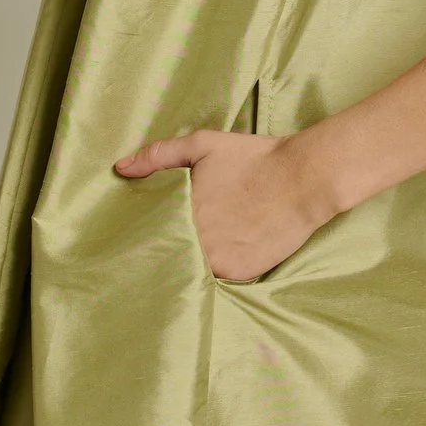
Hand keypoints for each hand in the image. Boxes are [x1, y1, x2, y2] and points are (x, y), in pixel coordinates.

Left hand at [112, 127, 333, 283]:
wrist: (304, 179)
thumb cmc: (253, 158)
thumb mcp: (203, 145)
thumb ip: (159, 155)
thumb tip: (120, 168)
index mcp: (183, 211)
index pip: (150, 233)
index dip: (142, 235)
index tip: (133, 237)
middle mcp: (199, 241)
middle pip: (167, 254)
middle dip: (160, 252)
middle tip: (145, 254)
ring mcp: (221, 261)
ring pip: (189, 270)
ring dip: (183, 266)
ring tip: (171, 265)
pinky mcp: (241, 273)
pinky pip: (215, 280)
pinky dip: (208, 275)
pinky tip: (202, 268)